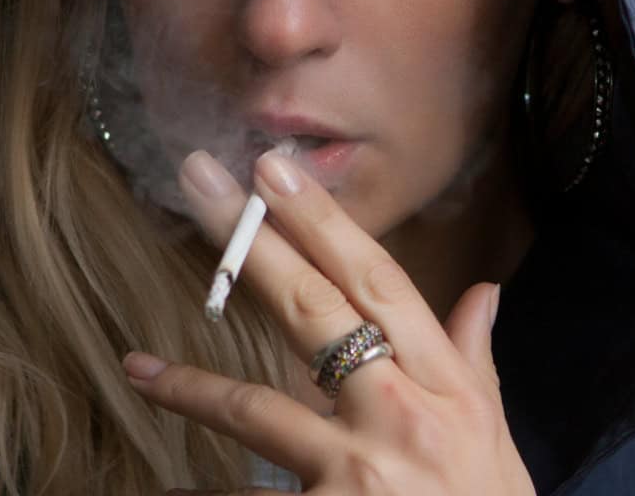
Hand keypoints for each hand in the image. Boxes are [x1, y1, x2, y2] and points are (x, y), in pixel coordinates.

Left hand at [122, 149, 536, 495]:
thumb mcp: (498, 442)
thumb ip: (477, 364)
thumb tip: (484, 294)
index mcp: (448, 387)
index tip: (278, 170)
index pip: (382, 284)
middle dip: (253, 242)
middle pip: (316, 312)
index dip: (326, 223)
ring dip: (193, 383)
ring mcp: (360, 473)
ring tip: (136, 367)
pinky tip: (163, 487)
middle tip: (200, 184)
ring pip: (260, 409)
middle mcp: (405, 416)